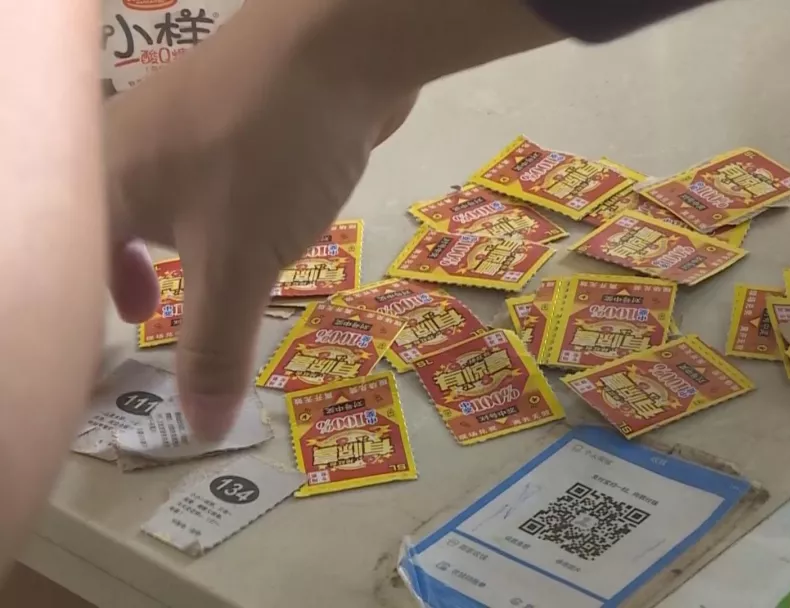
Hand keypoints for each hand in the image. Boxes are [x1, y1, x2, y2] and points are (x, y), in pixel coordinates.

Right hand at [106, 3, 417, 438]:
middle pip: (111, 215)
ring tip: (211, 276)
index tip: (117, 334)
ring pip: (168, 190)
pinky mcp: (242, 109)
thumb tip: (200, 430)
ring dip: (181, 238)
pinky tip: (265, 222)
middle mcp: (134, 142)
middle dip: (129, 268)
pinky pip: (216, 169)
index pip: (70, 252)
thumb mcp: (238, 264)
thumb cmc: (267, 156)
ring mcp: (189, 117)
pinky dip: (224, 207)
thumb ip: (215, 347)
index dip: (85, 300)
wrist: (340, 44)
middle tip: (151, 311)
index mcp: (106, 179)